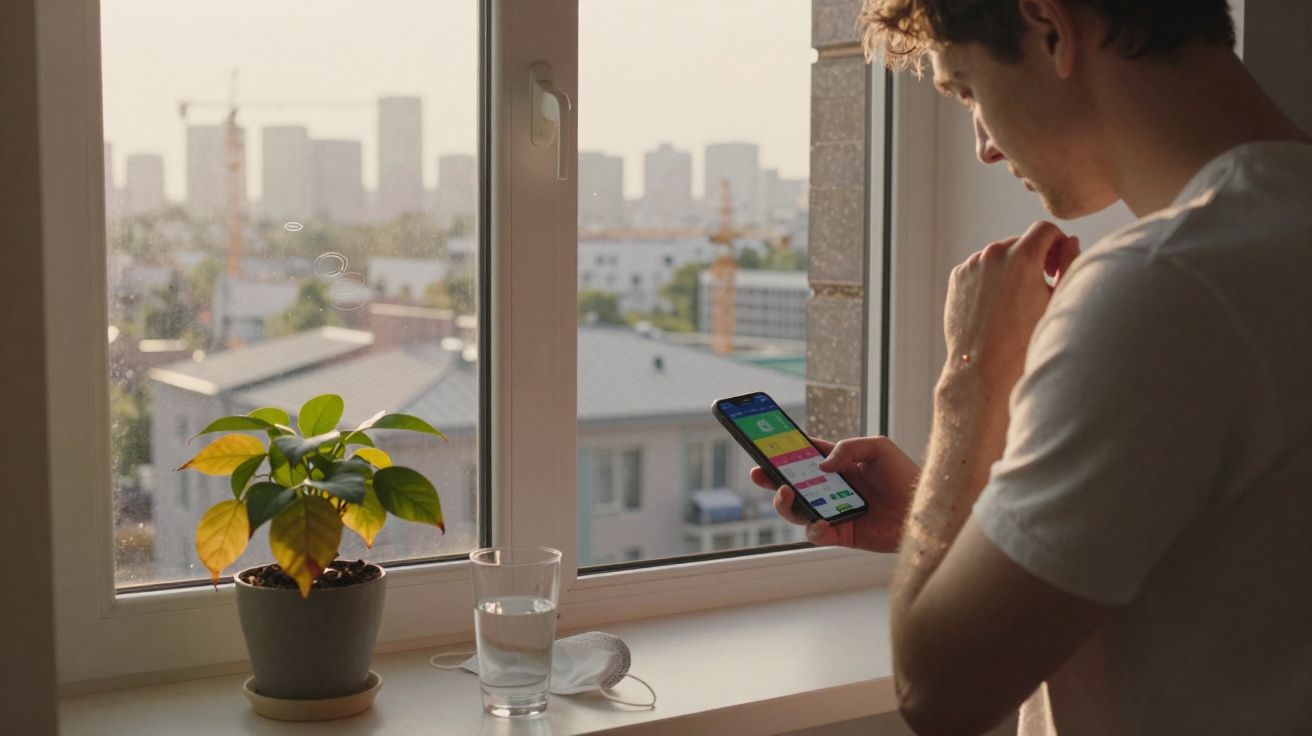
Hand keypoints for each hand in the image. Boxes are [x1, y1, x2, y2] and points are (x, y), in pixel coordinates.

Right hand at [750, 436, 919, 552]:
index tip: (764, 446)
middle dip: (771, 478)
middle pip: (792, 484)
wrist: (925, 510)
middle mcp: (831, 489)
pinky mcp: (841, 534)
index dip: (783, 452)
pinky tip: (820, 522)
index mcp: (838, 465)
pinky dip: (813, 528)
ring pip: (798, 511)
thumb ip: (848, 448)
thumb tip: (821, 466)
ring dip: (785, 504)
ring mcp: (833, 512)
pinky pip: (817, 534)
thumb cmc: (906, 476)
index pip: (804, 457)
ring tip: (785, 494)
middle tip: (758, 472)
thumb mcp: (879, 448)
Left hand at [942, 221, 1079, 396]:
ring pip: (999, 255)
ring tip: (1017, 300)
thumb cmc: (1027, 340)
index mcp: (1022, 256)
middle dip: (1034, 258)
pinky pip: (980, 267)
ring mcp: (972, 264)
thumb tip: (1070, 241)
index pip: (1045, 229)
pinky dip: (990, 278)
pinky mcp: (957, 276)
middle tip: (1040, 287)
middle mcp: (993, 254)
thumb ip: (1069, 264)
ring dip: (1011, 268)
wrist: (984, 368)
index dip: (1057, 243)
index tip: (1056, 267)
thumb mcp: (1057, 301)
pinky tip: (996, 304)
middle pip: (1021, 242)